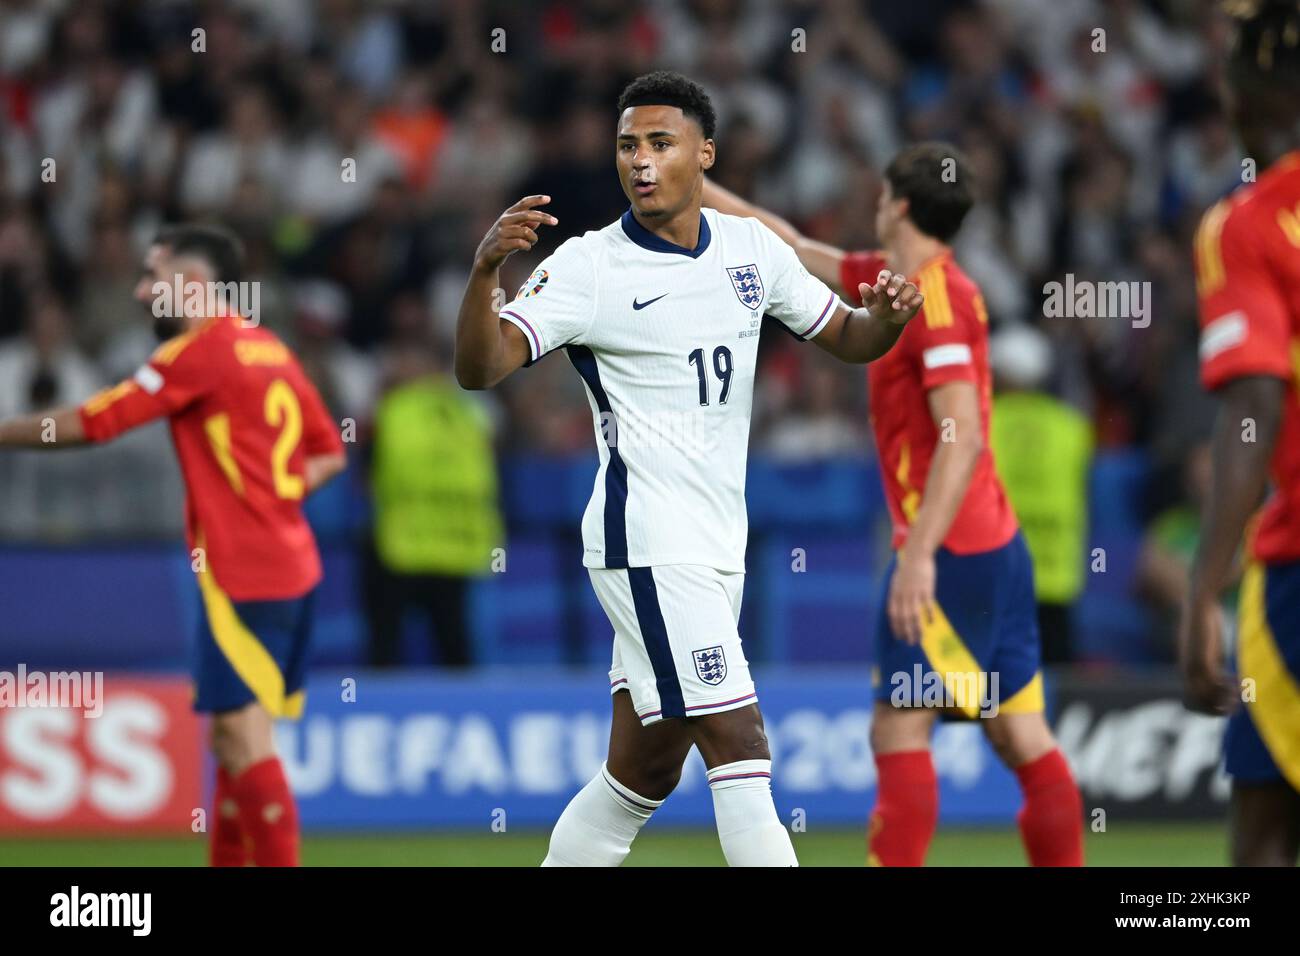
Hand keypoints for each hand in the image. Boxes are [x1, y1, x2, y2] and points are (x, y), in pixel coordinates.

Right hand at [474, 195, 557, 271]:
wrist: (486, 256)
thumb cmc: (504, 241)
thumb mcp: (515, 231)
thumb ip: (526, 225)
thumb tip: (538, 220)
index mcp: (508, 215)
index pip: (523, 203)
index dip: (536, 200)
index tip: (548, 199)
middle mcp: (504, 221)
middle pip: (527, 214)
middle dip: (543, 217)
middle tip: (556, 221)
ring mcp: (502, 232)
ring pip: (526, 231)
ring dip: (534, 238)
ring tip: (532, 242)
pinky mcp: (502, 244)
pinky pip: (521, 243)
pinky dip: (528, 246)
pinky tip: (527, 247)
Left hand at [860, 270, 922, 326]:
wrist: (887, 320)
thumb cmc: (878, 308)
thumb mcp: (870, 303)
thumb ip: (867, 295)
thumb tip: (861, 285)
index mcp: (886, 281)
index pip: (886, 274)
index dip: (884, 277)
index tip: (881, 283)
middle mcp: (899, 284)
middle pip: (900, 279)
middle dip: (896, 286)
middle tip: (890, 294)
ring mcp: (908, 291)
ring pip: (911, 287)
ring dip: (904, 296)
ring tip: (895, 306)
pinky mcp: (916, 300)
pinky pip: (919, 297)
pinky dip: (914, 301)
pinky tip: (906, 308)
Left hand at [888, 548, 935, 644]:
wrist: (916, 555)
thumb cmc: (907, 569)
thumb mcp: (896, 582)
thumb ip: (896, 595)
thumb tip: (894, 608)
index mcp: (894, 594)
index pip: (893, 615)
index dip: (895, 627)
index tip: (899, 637)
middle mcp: (903, 595)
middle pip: (903, 618)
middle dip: (906, 633)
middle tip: (910, 643)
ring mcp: (914, 593)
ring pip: (914, 616)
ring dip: (916, 629)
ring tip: (919, 639)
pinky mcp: (926, 590)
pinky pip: (927, 606)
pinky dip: (928, 615)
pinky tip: (931, 623)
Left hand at [1177, 594, 1234, 715]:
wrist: (1198, 606)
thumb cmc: (1204, 624)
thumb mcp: (1208, 649)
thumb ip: (1212, 663)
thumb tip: (1220, 675)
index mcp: (1186, 670)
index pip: (1189, 703)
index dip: (1206, 709)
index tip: (1224, 702)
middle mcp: (1186, 671)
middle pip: (1196, 705)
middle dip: (1216, 710)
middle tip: (1234, 705)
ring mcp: (1192, 667)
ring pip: (1205, 698)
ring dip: (1225, 701)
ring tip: (1238, 694)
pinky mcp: (1202, 660)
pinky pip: (1214, 683)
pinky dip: (1228, 687)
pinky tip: (1238, 681)